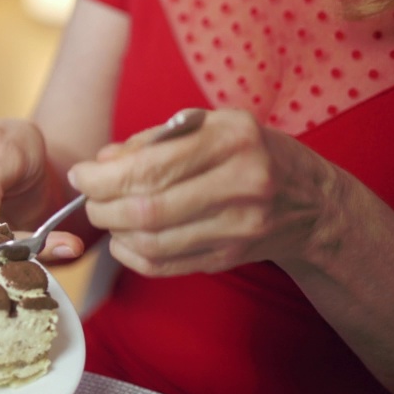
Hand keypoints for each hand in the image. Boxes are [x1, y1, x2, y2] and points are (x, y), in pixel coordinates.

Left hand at [68, 109, 332, 275]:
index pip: (150, 167)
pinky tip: (124, 241)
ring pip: (153, 242)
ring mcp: (238, 227)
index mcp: (232, 140)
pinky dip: (132, 256)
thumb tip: (101, 162)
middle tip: (89, 200)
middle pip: (147, 209)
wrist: (312, 203)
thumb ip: (154, 141)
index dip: (103, 177)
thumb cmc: (251, 154)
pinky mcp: (230, 258)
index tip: (82, 175)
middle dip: (102, 207)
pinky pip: (165, 266)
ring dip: (115, 233)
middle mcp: (241, 184)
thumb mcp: (212, 127)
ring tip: (106, 217)